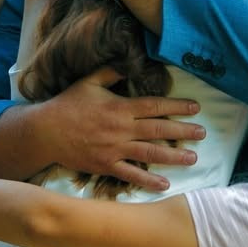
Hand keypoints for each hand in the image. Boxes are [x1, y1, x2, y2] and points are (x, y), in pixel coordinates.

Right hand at [39, 66, 203, 191]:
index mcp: (120, 107)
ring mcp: (115, 149)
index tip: (195, 108)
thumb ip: (111, 72)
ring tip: (193, 158)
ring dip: (174, 156)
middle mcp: (121, 128)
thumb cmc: (67, 105)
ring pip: (150, 153)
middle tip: (202, 134)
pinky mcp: (106, 165)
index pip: (155, 106)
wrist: (45, 132)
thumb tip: (129, 62)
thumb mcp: (89, 82)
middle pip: (159, 130)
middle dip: (183, 132)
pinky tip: (164, 184)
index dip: (177, 106)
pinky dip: (148, 180)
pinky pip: (131, 174)